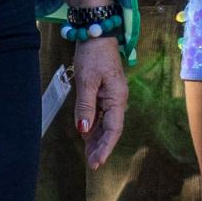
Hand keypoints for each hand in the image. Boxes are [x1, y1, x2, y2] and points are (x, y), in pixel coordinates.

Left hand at [71, 35, 126, 167]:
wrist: (96, 35)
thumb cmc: (93, 56)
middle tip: (91, 165)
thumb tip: (83, 130)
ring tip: (89, 157)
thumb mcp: (87, 81)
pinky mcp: (103, 94)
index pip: (113, 129)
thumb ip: (85, 106)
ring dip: (96, 141)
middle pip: (110, 130)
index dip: (105, 147)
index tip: (97, 162)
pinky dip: (93, 128)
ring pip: (104, 125)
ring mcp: (110, 98)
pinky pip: (99, 116)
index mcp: (117, 98)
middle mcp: (117, 101)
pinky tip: (86, 138)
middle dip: (101, 148)